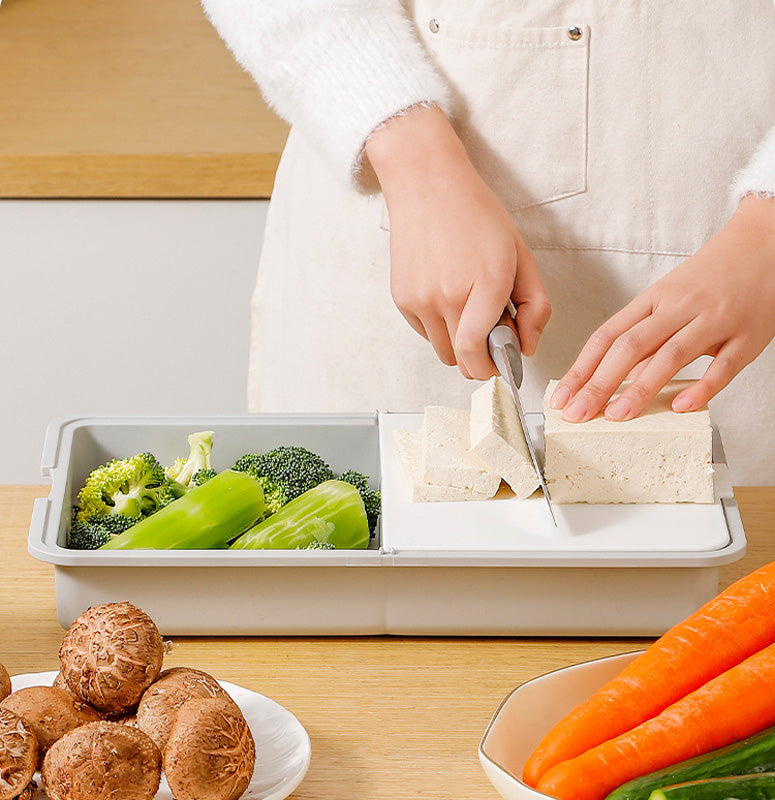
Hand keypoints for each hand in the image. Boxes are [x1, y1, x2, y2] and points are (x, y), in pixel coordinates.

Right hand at [365, 105, 550, 378]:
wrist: (427, 185)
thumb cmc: (477, 216)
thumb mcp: (520, 255)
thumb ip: (535, 305)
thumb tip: (528, 347)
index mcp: (486, 283)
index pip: (477, 353)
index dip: (492, 368)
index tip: (503, 363)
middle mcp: (447, 295)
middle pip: (461, 360)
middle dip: (480, 356)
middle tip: (492, 331)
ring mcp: (420, 299)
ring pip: (442, 351)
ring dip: (459, 343)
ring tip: (468, 307)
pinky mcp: (402, 298)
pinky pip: (426, 332)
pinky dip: (440, 325)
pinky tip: (446, 292)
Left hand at [550, 195, 774, 420]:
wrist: (765, 242)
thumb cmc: (711, 276)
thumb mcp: (669, 298)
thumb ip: (644, 336)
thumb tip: (615, 378)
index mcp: (652, 299)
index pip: (606, 336)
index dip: (581, 369)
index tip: (561, 397)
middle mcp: (678, 308)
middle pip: (629, 346)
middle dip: (598, 383)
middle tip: (577, 413)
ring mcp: (713, 320)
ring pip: (670, 355)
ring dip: (640, 388)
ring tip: (616, 416)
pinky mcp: (747, 335)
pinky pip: (723, 365)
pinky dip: (702, 387)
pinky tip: (681, 406)